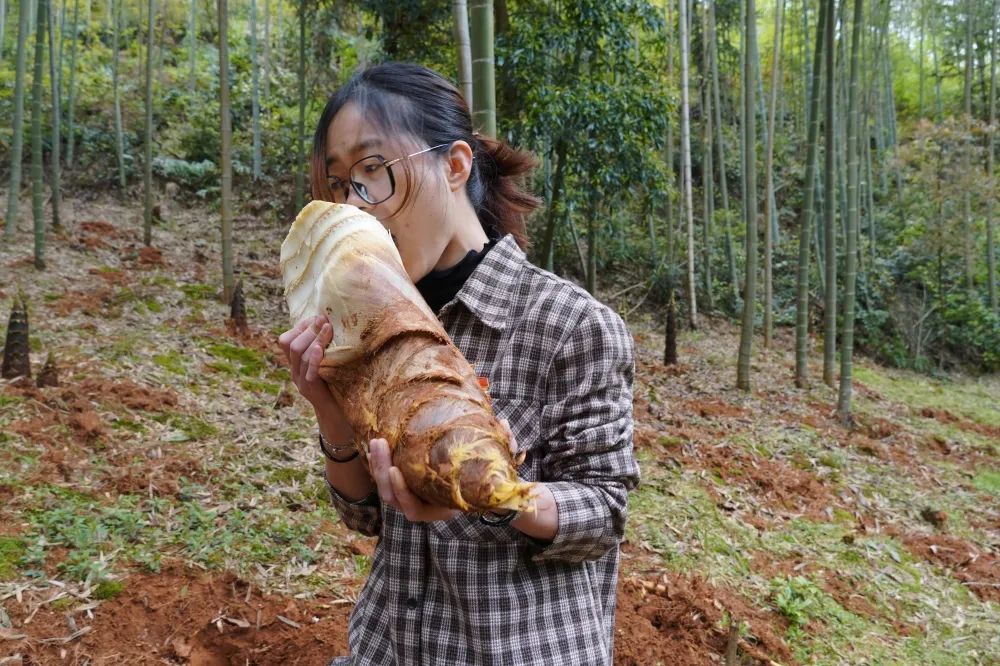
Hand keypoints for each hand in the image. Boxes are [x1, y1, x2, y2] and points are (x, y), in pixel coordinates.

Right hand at [278, 315, 341, 411]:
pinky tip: (321, 348)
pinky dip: (314, 357)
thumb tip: (332, 323)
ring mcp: (300, 380)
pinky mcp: (309, 389)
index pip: (286, 340)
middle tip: (323, 319)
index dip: (301, 326)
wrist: (336, 414)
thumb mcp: (327, 364)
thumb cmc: (335, 385)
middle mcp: (294, 371)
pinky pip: (308, 371)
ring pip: (299, 354)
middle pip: (291, 344)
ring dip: (315, 338)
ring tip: (328, 328)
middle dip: (308, 329)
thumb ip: (325, 348)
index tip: (317, 316)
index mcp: (295, 364)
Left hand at [366, 419, 520, 522]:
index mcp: (442, 508)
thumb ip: (505, 447)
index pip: (413, 510)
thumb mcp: (501, 463)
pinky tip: (378, 443)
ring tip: (377, 440)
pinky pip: (387, 478)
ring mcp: (413, 495)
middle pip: (392, 498)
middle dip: (381, 472)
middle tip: (380, 444)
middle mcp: (425, 506)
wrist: (483, 483)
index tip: (395, 470)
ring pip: (386, 487)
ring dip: (377, 465)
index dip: (402, 493)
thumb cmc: (492, 475)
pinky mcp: (407, 483)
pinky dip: (379, 463)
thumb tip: (506, 425)